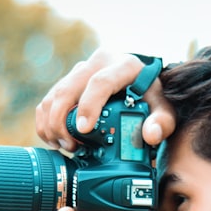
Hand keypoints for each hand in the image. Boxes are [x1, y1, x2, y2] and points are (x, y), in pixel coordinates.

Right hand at [36, 49, 175, 150]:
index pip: (100, 82)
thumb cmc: (154, 98)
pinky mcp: (69, 81)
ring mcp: (81, 70)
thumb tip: (150, 135)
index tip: (84, 130)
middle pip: (68, 88)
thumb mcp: (164, 109)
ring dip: (51, 123)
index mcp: (124, 65)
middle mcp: (99, 63)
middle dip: (62, 120)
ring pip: (54, 95)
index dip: (89, 105)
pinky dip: (45, 121)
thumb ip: (162, 122)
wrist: (144, 83)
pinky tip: (55, 140)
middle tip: (71, 146)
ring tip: (65, 147)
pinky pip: (48, 100)